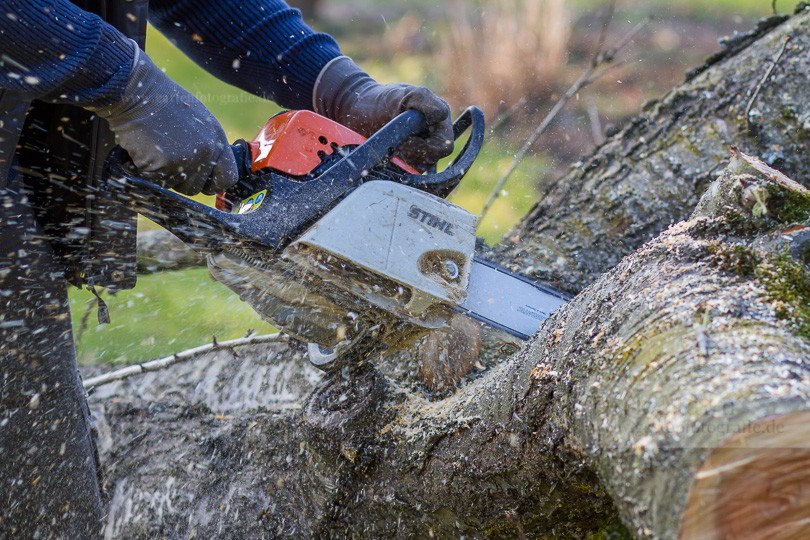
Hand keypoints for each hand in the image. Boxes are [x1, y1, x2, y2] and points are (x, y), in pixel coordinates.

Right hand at [88, 45, 237, 194]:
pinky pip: (154, 179)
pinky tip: (144, 147)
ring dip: (162, 173)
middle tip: (166, 158)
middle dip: (180, 181)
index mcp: (217, 140)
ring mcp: (187, 159)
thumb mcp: (197, 121)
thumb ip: (206, 145)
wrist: (136, 91)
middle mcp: (207, 152)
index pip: (227, 178)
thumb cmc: (163, 103)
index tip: (200, 181)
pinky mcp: (165, 164)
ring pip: (173, 185)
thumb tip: (208, 169)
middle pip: (196, 188)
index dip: (211, 183)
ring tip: (155, 147)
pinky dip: (145, 168)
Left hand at [313, 57, 453, 171]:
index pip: (444, 146)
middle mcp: (432, 137)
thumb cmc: (381, 99)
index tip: (407, 139)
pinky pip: (406, 175)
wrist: (356, 110)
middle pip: (432, 160)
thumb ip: (425, 101)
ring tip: (389, 146)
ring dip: (402, 160)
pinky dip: (396, 168)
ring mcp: (418, 151)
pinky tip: (386, 156)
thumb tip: (442, 115)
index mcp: (439, 121)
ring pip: (419, 168)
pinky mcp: (404, 162)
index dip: (427, 147)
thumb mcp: (404, 94)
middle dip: (412, 154)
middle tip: (395, 145)